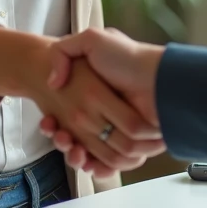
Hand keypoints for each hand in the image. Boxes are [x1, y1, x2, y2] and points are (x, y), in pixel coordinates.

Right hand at [0, 27, 164, 172]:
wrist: (158, 75)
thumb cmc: (127, 56)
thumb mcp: (91, 40)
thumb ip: (63, 52)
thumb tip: (53, 82)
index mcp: (93, 95)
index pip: (66, 116)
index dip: (53, 123)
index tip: (49, 123)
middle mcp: (103, 114)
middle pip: (74, 137)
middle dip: (62, 140)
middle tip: (61, 136)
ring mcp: (116, 130)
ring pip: (87, 152)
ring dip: (74, 154)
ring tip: (70, 146)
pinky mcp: (130, 145)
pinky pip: (109, 162)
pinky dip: (97, 167)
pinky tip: (86, 160)